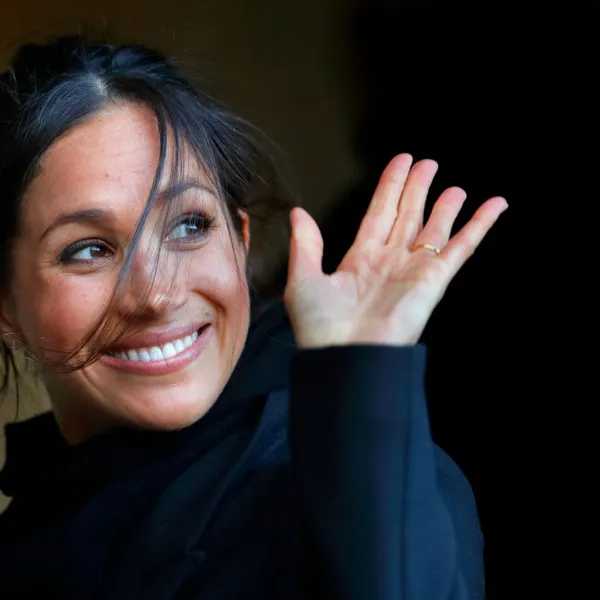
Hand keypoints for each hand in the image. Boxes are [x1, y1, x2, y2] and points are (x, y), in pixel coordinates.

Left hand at [283, 154, 507, 348]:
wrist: (346, 358)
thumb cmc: (321, 327)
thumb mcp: (303, 280)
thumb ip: (305, 245)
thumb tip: (299, 214)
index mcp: (360, 259)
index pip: (378, 212)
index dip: (390, 187)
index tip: (401, 163)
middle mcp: (389, 262)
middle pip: (408, 215)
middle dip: (417, 189)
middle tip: (428, 164)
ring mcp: (413, 270)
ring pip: (434, 229)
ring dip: (446, 207)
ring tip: (454, 186)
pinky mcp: (434, 281)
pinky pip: (461, 248)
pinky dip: (479, 226)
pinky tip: (494, 205)